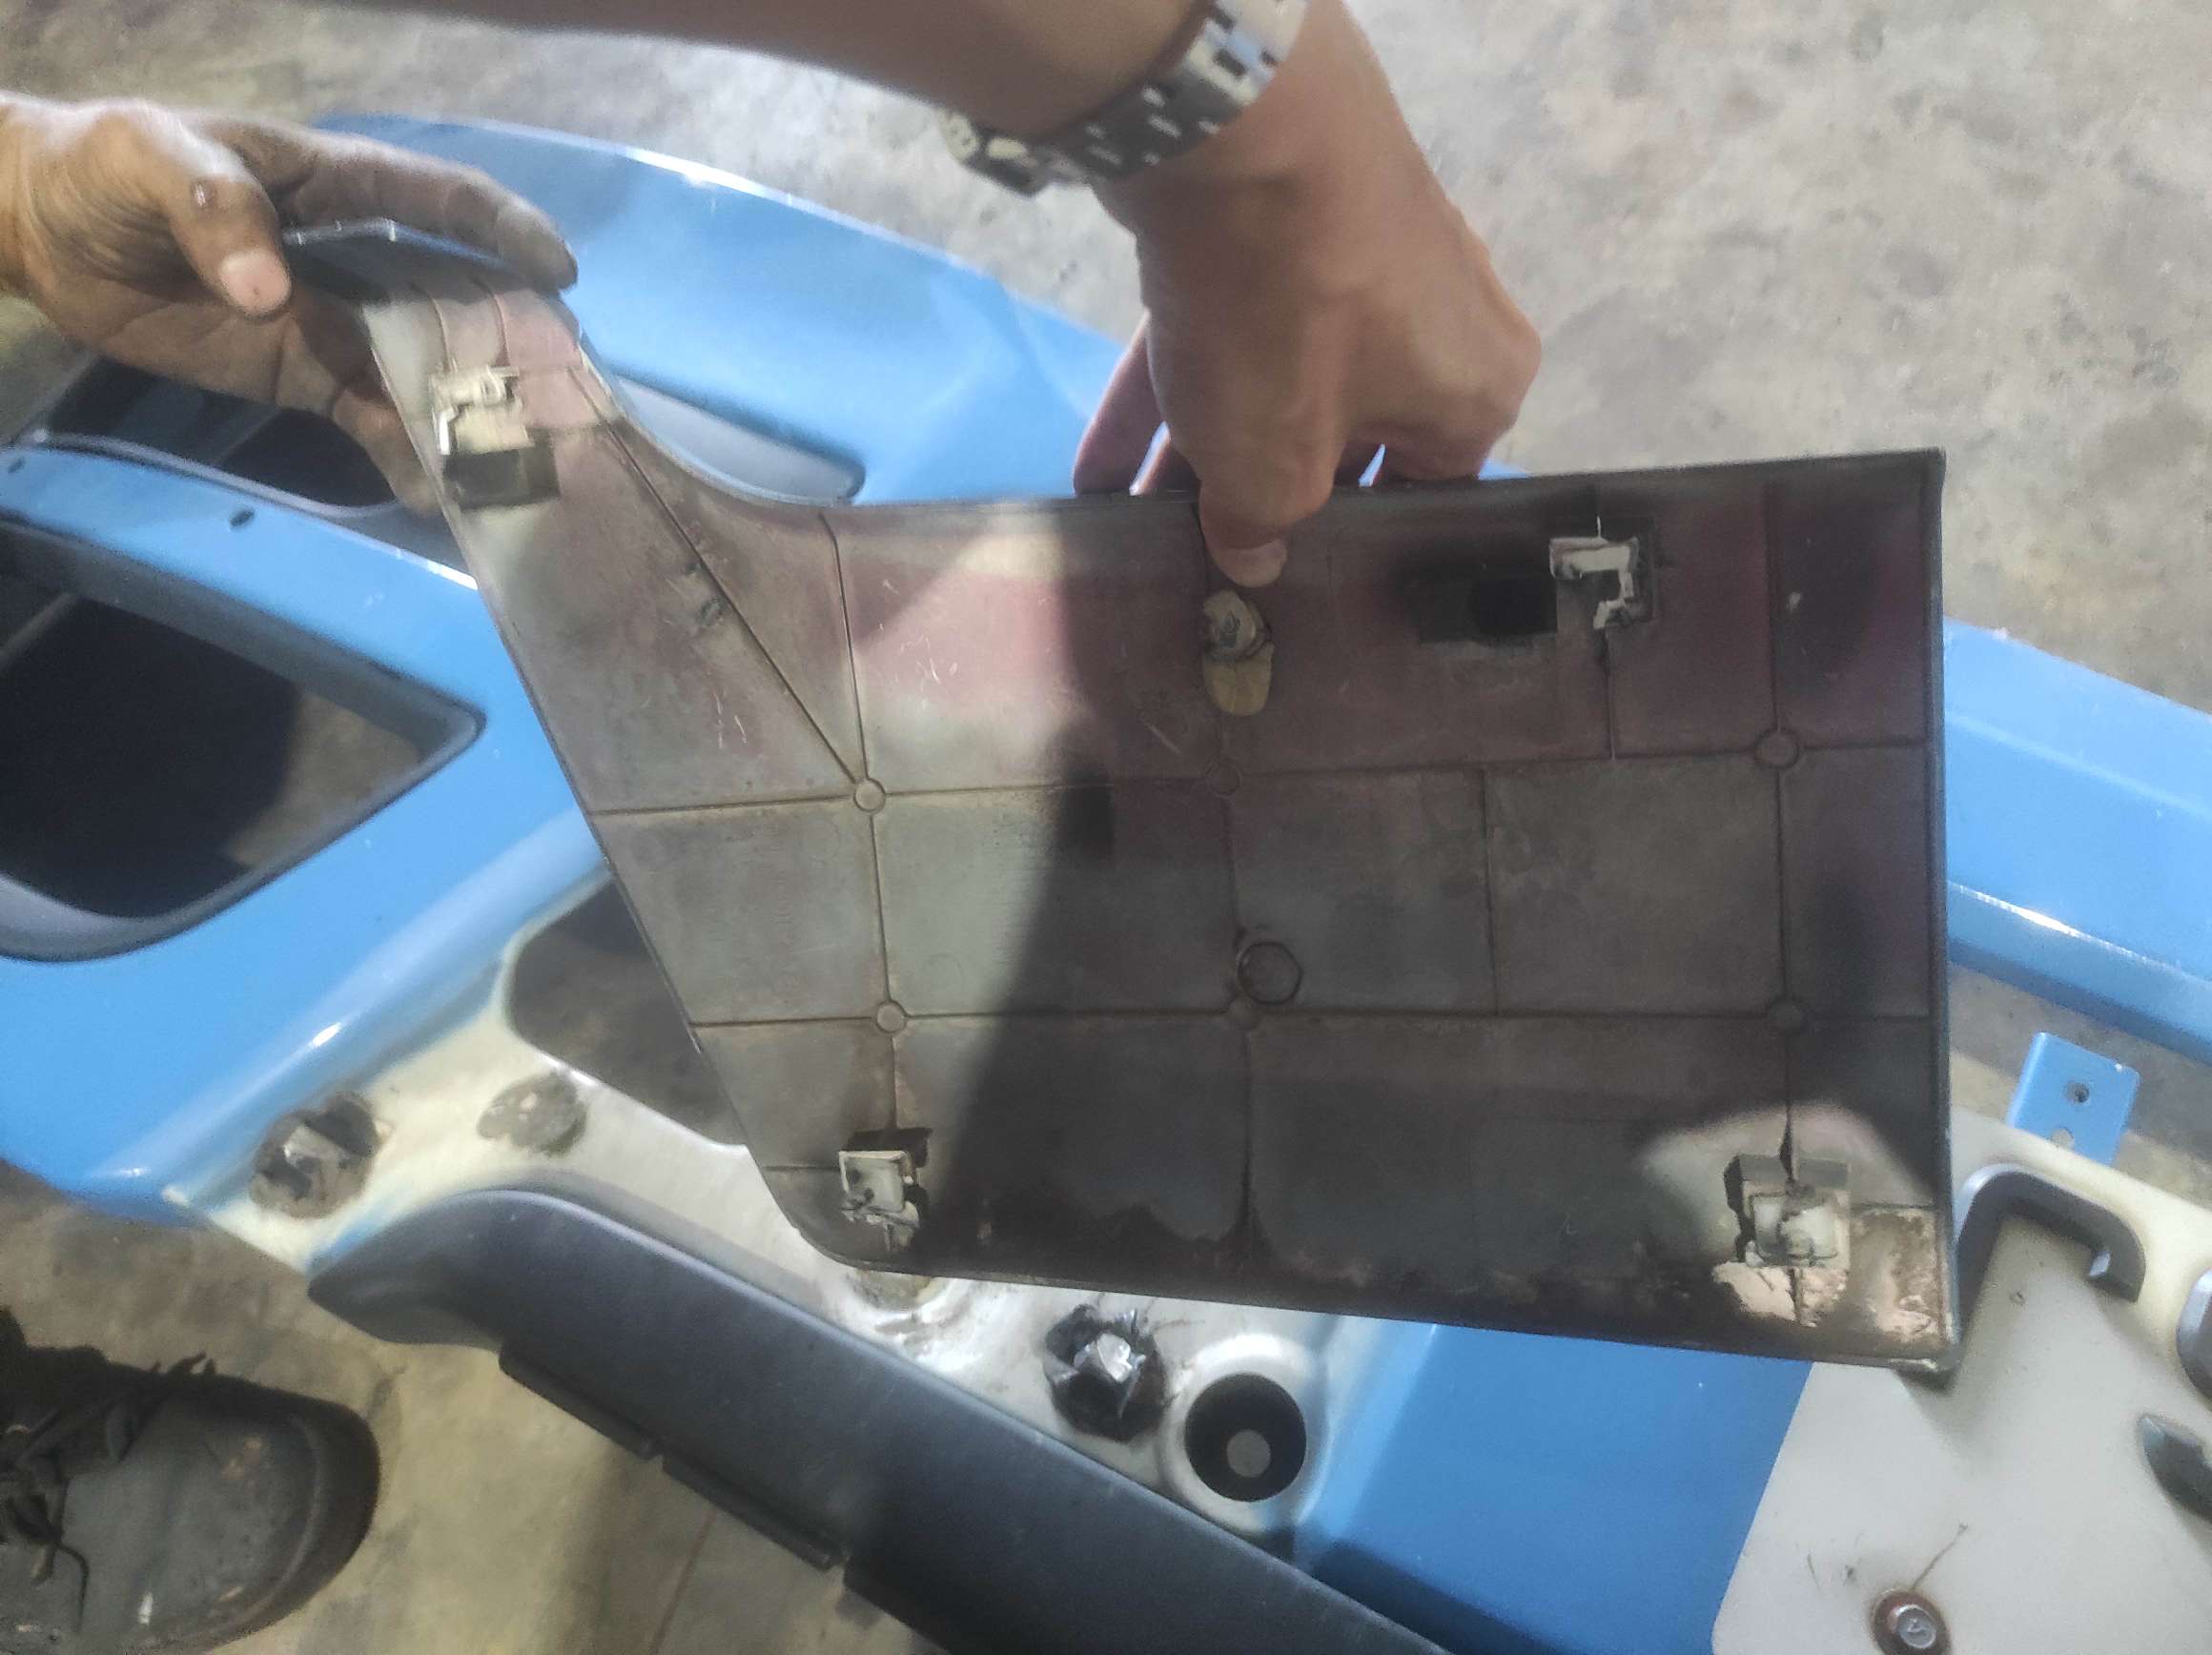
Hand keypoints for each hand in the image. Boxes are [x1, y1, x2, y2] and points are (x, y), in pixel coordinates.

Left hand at [0, 98, 574, 509]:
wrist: (47, 231)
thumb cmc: (105, 168)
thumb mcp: (149, 160)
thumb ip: (214, 211)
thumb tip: (272, 292)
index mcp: (338, 185)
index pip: (441, 201)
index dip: (505, 231)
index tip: (558, 274)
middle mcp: (360, 256)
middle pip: (457, 298)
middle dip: (511, 345)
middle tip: (554, 399)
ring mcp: (338, 322)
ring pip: (424, 370)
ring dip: (465, 416)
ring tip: (505, 466)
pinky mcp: (308, 374)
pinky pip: (372, 419)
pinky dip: (406, 458)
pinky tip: (434, 498)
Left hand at [1074, 0, 1538, 585]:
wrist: (1242, 134)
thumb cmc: (1293, 330)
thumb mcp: (1273, 466)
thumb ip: (1264, 524)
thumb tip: (1252, 558)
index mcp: (1478, 392)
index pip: (1420, 493)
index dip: (1341, 543)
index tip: (1278, 580)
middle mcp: (1442, 319)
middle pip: (1339, 433)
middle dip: (1254, 493)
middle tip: (1190, 555)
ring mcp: (1365, 255)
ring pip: (1276, 377)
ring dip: (1197, 451)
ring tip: (1126, 521)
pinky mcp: (1288, 212)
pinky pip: (1233, 323)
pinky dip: (1173, 388)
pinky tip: (1099, 460)